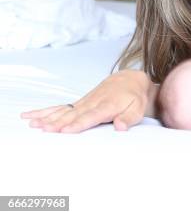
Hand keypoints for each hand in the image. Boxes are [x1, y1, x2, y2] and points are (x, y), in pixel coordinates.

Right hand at [21, 70, 151, 132]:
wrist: (130, 80)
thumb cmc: (134, 98)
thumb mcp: (138, 109)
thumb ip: (129, 118)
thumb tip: (120, 127)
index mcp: (108, 105)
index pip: (91, 115)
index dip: (78, 123)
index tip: (65, 131)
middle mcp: (93, 102)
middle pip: (73, 114)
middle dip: (58, 122)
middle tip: (44, 130)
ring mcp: (84, 102)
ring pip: (64, 110)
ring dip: (48, 117)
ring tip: (32, 123)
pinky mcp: (79, 103)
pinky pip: (60, 107)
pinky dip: (45, 111)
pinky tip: (30, 116)